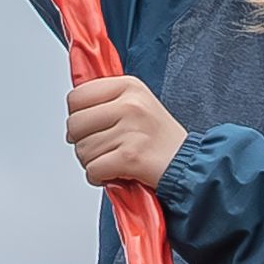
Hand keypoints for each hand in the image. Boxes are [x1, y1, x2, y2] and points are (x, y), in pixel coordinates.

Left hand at [66, 73, 187, 190]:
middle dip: (81, 142)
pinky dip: (98, 177)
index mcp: (129, 86)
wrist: (190, 164)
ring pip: (83, 149)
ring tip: (111, 161)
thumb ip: (106, 101)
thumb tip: (73, 112)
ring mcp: (131, 130)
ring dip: (91, 162)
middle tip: (99, 148)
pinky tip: (112, 174)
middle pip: (75, 124)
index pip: (77, 97)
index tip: (90, 127)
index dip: (77, 117)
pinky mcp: (131, 157)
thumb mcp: (138, 103)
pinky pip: (94, 169)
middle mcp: (130, 104)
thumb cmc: (161, 139)